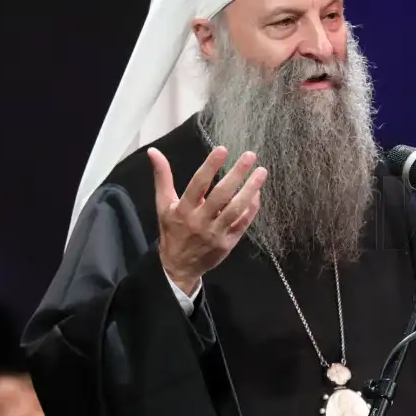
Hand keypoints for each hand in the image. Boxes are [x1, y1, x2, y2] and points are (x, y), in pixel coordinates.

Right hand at [148, 146, 266, 294]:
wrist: (179, 266)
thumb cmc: (172, 230)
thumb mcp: (163, 204)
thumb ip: (162, 177)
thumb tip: (154, 151)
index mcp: (183, 210)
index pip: (198, 184)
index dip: (210, 166)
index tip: (222, 149)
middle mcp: (200, 221)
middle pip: (221, 195)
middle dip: (237, 174)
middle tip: (250, 156)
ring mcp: (216, 232)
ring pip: (236, 209)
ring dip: (250, 189)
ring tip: (261, 172)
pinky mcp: (228, 242)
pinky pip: (243, 222)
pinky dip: (252, 208)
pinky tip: (257, 193)